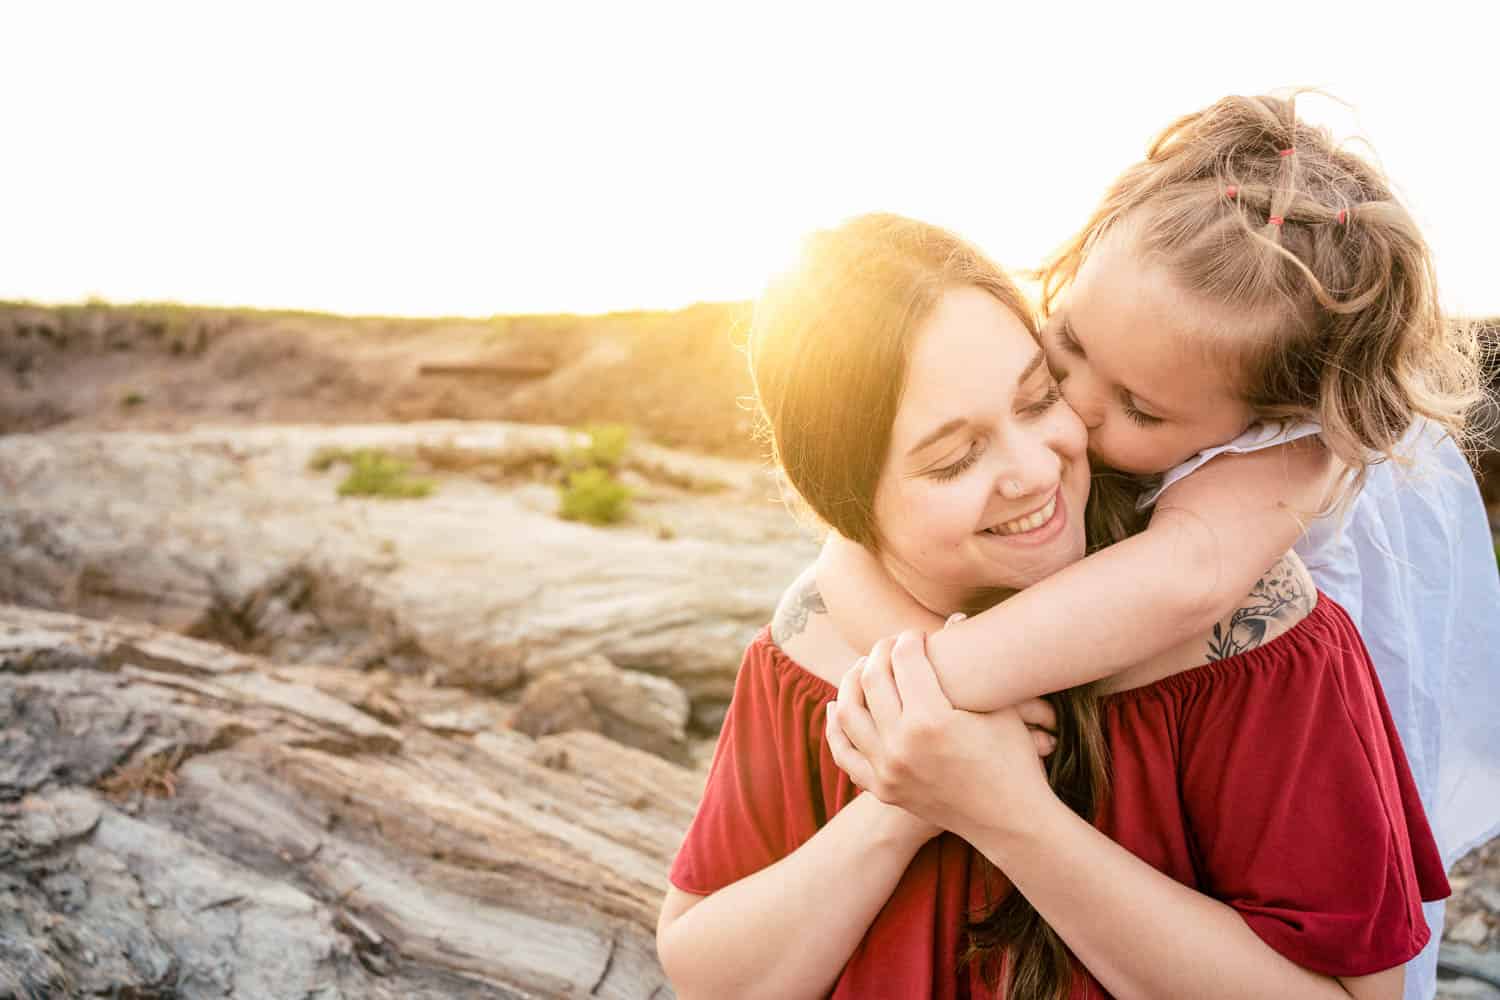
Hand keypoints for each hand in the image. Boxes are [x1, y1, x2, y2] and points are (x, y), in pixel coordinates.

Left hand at [825, 630, 1055, 839]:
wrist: (1010, 821)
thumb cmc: (1013, 758)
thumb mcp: (999, 707)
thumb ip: (973, 664)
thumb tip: (955, 617)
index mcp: (931, 719)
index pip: (905, 659)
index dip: (910, 638)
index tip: (917, 633)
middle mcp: (902, 745)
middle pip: (872, 679)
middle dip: (880, 653)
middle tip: (892, 645)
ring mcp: (887, 770)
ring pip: (848, 712)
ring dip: (852, 682)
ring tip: (865, 668)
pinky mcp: (883, 789)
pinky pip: (845, 752)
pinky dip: (837, 727)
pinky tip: (838, 707)